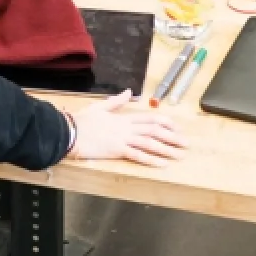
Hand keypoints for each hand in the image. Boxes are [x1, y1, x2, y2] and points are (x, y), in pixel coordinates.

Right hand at [69, 89, 185, 168]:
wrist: (69, 131)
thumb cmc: (81, 121)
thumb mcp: (100, 107)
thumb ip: (116, 101)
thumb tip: (128, 92)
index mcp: (123, 118)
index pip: (149, 119)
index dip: (166, 123)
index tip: (177, 128)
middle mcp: (126, 127)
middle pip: (155, 131)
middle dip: (172, 137)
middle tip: (186, 144)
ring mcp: (122, 138)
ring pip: (150, 143)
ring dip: (167, 149)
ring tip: (179, 155)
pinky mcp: (116, 150)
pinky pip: (137, 155)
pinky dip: (151, 159)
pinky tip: (162, 164)